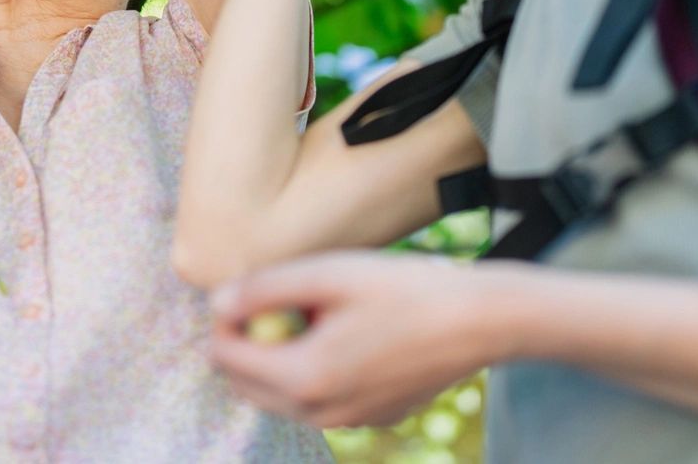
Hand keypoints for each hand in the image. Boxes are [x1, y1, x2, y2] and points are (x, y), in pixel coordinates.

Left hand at [208, 251, 506, 428]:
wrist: (481, 321)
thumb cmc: (404, 289)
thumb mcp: (328, 274)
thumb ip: (264, 288)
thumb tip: (216, 303)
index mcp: (304, 377)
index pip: (225, 356)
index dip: (227, 318)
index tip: (253, 289)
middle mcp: (321, 413)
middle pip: (246, 383)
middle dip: (250, 343)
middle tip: (286, 300)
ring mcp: (349, 422)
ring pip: (281, 395)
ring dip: (281, 357)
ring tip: (321, 314)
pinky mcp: (373, 419)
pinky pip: (320, 400)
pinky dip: (316, 372)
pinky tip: (353, 334)